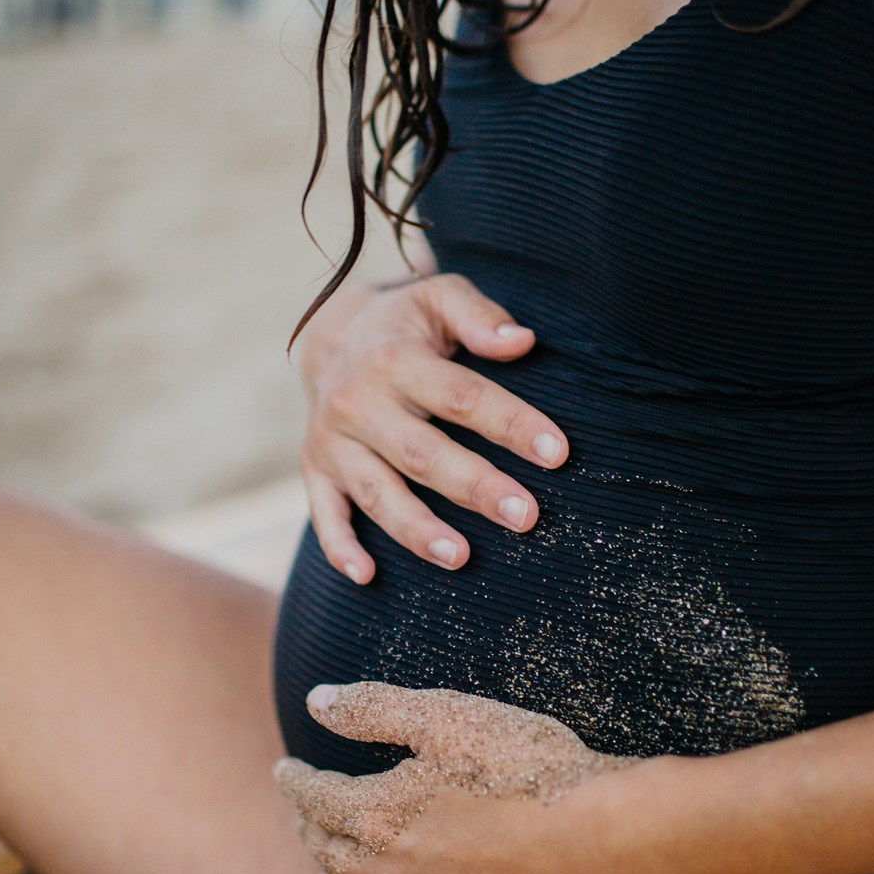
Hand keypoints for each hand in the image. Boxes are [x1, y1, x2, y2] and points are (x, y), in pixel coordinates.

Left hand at [275, 681, 635, 873]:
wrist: (602, 835)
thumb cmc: (525, 765)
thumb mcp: (445, 715)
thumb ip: (375, 709)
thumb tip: (317, 700)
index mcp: (379, 816)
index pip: (316, 799)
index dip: (295, 782)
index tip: (283, 770)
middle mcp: (395, 873)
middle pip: (330, 852)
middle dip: (308, 828)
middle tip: (300, 811)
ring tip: (323, 863)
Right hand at [296, 271, 568, 582]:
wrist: (330, 337)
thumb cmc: (407, 324)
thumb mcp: (439, 297)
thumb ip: (479, 316)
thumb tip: (522, 342)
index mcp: (394, 359)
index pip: (461, 396)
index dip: (510, 424)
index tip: (557, 453)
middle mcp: (358, 403)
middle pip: (422, 453)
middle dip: (475, 487)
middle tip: (526, 517)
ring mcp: (333, 442)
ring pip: (377, 493)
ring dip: (417, 529)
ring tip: (462, 559)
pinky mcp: (316, 470)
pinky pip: (325, 514)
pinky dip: (340, 547)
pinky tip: (367, 577)